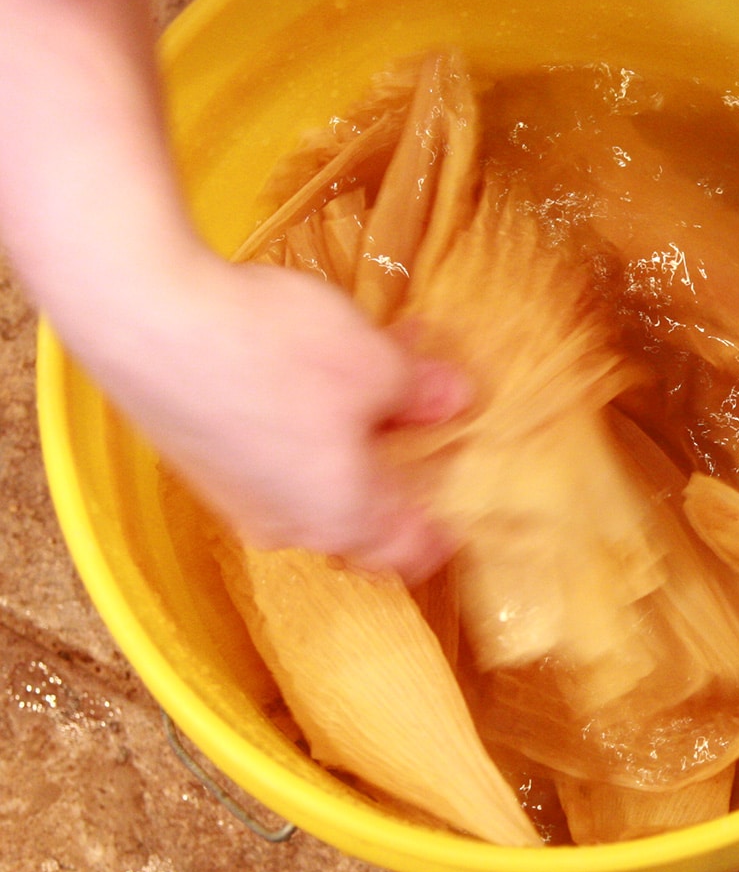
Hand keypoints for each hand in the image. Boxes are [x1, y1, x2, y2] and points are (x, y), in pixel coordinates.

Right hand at [96, 247, 470, 580]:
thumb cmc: (271, 351)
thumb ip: (424, 393)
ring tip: (381, 366)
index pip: (407, 554)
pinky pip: (274, 453)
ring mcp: (236, 493)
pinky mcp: (200, 455)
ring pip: (317, 476)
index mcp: (342, 518)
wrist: (144, 316)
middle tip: (429, 424)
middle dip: (401, 467)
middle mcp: (286, 522)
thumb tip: (455, 401)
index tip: (462, 514)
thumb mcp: (375, 365)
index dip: (442, 534)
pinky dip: (308, 420)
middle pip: (363, 516)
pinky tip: (314, 363)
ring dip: (356, 431)